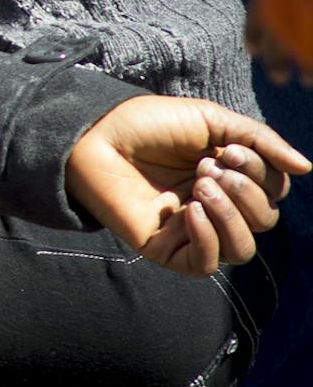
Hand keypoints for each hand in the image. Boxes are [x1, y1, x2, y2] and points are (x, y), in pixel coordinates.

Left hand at [66, 94, 307, 275]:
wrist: (94, 134)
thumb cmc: (147, 124)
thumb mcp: (211, 121)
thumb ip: (260, 142)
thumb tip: (307, 168)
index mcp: (230, 177)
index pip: (273, 191)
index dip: (261, 174)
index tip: (228, 150)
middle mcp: (216, 207)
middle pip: (263, 220)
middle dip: (245, 192)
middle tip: (208, 167)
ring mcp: (191, 230)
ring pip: (242, 249)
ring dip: (231, 216)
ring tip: (200, 186)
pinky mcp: (166, 249)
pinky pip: (206, 265)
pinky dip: (208, 239)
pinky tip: (190, 210)